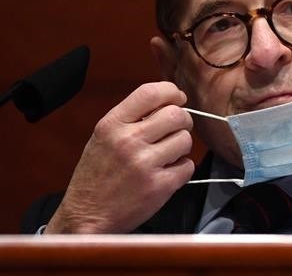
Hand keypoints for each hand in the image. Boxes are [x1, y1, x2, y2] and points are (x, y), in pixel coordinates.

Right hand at [45, 82, 193, 232]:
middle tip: (177, 129)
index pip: (151, 92)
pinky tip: (167, 173)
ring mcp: (144, 164)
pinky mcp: (159, 186)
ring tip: (168, 154)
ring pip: (186, 139)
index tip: (178, 98)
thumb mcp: (103, 137)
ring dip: (182, 146)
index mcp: (111, 125)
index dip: (171, 92)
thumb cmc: (97, 175)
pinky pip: (187, 166)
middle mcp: (128, 141)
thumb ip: (132, 118)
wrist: (86, 217)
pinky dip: (182, 169)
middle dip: (183, 120)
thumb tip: (169, 101)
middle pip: (176, 114)